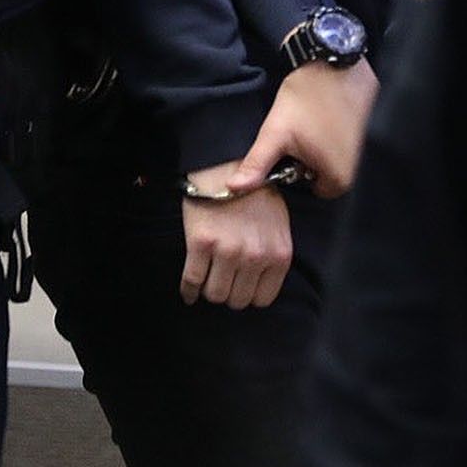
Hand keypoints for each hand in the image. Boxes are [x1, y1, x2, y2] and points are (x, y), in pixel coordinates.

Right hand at [180, 169, 292, 308]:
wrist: (226, 166)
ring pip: (215, 294)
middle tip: (222, 282)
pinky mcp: (201, 244)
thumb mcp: (278, 223)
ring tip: (207, 281)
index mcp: (278, 254)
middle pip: (238, 300)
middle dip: (229, 293)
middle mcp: (255, 256)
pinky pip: (192, 281)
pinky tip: (188, 293)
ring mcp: (227, 251)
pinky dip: (188, 291)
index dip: (249, 295)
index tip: (240, 288)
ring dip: (209, 291)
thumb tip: (260, 281)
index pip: (263, 299)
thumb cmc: (253, 193)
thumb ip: (273, 253)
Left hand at [229, 58, 377, 197]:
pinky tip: (338, 111)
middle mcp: (365, 167)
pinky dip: (351, 129)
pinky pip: (363, 137)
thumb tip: (233, 189)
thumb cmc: (304, 97)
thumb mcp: (275, 132)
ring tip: (324, 120)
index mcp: (340, 177)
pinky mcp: (382, 123)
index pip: (319, 189)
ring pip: (348, 155)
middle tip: (310, 132)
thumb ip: (256, 165)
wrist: (331, 57)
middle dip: (322, 158)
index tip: (300, 148)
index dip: (305, 170)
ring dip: (336, 144)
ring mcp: (377, 146)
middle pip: (335, 173)